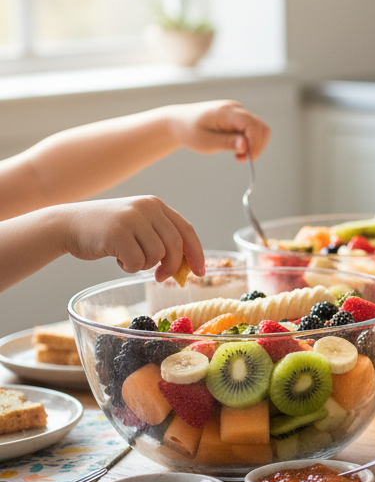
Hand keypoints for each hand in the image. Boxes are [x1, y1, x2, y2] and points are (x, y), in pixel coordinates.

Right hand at [63, 197, 205, 281]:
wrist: (67, 224)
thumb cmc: (106, 231)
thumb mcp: (138, 225)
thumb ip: (161, 238)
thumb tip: (186, 266)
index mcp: (156, 205)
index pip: (187, 230)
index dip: (197, 253)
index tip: (201, 272)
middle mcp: (147, 208)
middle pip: (175, 246)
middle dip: (171, 267)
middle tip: (159, 277)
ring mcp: (132, 219)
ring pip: (157, 255)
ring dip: (144, 265)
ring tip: (127, 257)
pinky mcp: (117, 233)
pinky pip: (136, 262)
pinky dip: (128, 267)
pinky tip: (116, 258)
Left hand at [167, 100, 270, 160]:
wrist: (179, 121)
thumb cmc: (190, 131)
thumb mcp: (205, 142)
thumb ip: (227, 143)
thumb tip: (246, 145)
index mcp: (226, 112)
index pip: (252, 125)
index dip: (255, 143)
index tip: (249, 158)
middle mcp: (236, 108)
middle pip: (260, 126)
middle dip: (257, 145)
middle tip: (242, 159)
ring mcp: (238, 111)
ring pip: (260, 128)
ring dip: (255, 144)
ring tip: (239, 156)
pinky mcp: (239, 116)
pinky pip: (253, 129)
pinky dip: (251, 141)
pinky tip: (238, 149)